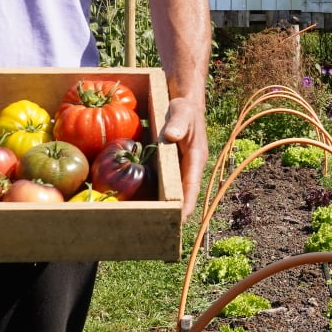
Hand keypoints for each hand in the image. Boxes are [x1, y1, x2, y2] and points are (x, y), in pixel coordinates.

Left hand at [158, 95, 207, 220]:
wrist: (181, 100)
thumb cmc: (183, 107)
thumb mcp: (181, 112)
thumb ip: (178, 123)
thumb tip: (173, 136)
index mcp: (196, 160)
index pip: (192, 188)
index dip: (187, 206)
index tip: (180, 222)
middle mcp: (187, 168)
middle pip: (182, 196)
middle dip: (173, 213)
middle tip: (158, 231)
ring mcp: (177, 168)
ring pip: (171, 191)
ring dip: (161, 206)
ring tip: (146, 225)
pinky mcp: (166, 164)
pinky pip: (160, 181)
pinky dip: (151, 191)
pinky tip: (136, 201)